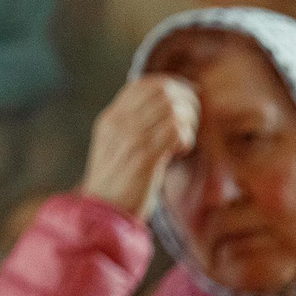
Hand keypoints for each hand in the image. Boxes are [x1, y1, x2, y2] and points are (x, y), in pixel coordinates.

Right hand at [80, 75, 200, 219]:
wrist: (102, 211)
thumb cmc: (116, 183)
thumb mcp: (116, 146)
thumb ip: (133, 126)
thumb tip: (166, 110)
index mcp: (110, 118)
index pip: (142, 84)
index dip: (170, 84)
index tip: (188, 94)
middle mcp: (117, 123)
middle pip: (160, 91)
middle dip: (185, 99)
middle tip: (194, 118)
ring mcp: (129, 138)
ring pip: (171, 109)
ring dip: (188, 121)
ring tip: (185, 139)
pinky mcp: (143, 156)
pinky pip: (175, 131)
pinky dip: (186, 138)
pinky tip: (181, 151)